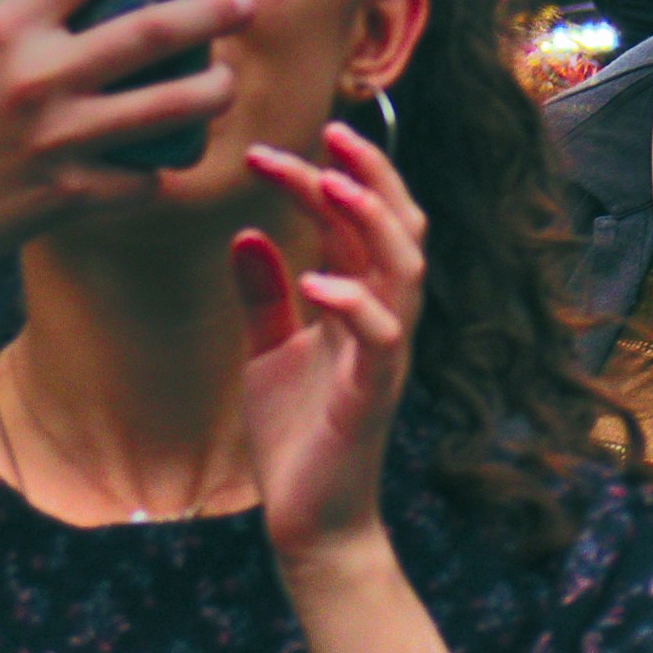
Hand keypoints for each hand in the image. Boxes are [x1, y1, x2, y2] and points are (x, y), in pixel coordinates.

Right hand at [0, 0, 251, 298]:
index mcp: (3, 32)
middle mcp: (38, 79)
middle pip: (152, 32)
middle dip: (211, 12)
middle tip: (248, 0)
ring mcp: (58, 140)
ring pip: (168, 108)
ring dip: (210, 92)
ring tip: (225, 80)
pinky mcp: (69, 195)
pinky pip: (141, 180)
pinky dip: (157, 171)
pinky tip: (164, 159)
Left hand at [234, 119, 424, 560]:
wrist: (309, 520)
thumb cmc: (298, 436)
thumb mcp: (268, 353)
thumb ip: (264, 296)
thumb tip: (247, 233)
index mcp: (361, 302)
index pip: (353, 223)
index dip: (320, 179)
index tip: (266, 151)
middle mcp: (385, 316)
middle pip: (397, 226)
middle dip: (370, 174)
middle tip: (329, 132)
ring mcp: (386, 353)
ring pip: (404, 266)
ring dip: (372, 221)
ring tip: (331, 183)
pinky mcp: (374, 393)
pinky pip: (381, 336)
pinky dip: (354, 302)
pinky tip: (315, 280)